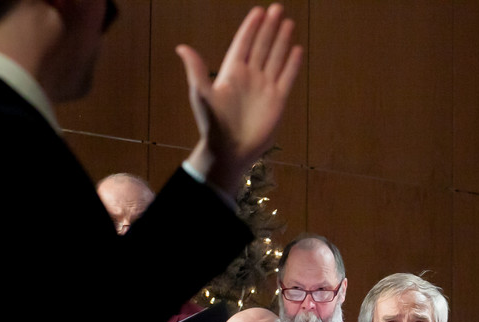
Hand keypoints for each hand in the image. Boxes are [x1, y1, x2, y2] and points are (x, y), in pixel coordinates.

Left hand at [178, 4, 302, 194]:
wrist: (230, 150)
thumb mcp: (202, 95)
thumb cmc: (213, 124)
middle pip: (262, 46)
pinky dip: (292, 64)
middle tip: (277, 8)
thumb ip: (196, 70)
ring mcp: (265, 87)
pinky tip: (297, 50)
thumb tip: (181, 47)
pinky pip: (287, 78)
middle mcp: (250, 77)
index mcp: (232, 72)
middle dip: (270, 28)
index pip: (244, 44)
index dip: (251, 28)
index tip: (258, 11)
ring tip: (288, 23)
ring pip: (276, 58)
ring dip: (282, 41)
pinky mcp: (278, 100)